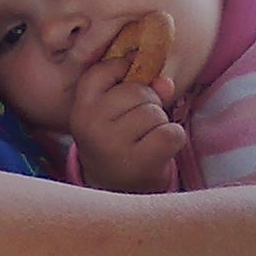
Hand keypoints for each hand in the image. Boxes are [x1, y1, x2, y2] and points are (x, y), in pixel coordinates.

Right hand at [69, 56, 185, 191]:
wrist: (113, 188)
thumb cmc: (116, 141)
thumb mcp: (113, 112)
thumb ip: (136, 87)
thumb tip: (166, 82)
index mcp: (81, 109)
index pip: (103, 70)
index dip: (123, 67)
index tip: (131, 73)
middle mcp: (92, 126)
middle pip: (136, 91)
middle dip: (148, 102)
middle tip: (139, 123)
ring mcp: (114, 145)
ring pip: (155, 113)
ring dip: (160, 122)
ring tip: (147, 138)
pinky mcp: (140, 162)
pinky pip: (171, 133)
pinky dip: (174, 137)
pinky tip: (161, 148)